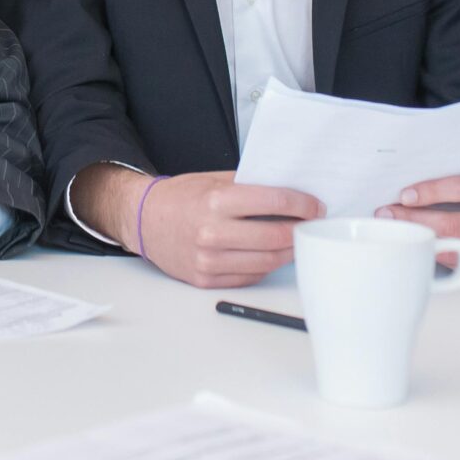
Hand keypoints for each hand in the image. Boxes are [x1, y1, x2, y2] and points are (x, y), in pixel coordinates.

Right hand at [99, 168, 320, 288]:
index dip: (302, 205)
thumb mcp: (213, 180)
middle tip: (312, 224)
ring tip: (297, 240)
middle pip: (276, 237)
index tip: (315, 206)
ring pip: (267, 261)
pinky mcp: (207, 279)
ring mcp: (209, 260)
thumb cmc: (180, 198)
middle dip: (301, 230)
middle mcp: (213, 232)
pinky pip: (250, 275)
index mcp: (217, 202)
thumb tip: (289, 192)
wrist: (143, 220)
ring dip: (289, 251)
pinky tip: (273, 254)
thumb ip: (248, 187)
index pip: (274, 203)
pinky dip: (266, 265)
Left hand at [376, 171, 459, 278]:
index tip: (404, 195)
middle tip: (387, 215)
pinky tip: (421, 249)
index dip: (432, 192)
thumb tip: (405, 193)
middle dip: (415, 220)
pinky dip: (437, 257)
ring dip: (421, 242)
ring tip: (398, 232)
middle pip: (454, 224)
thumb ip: (451, 185)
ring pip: (455, 250)